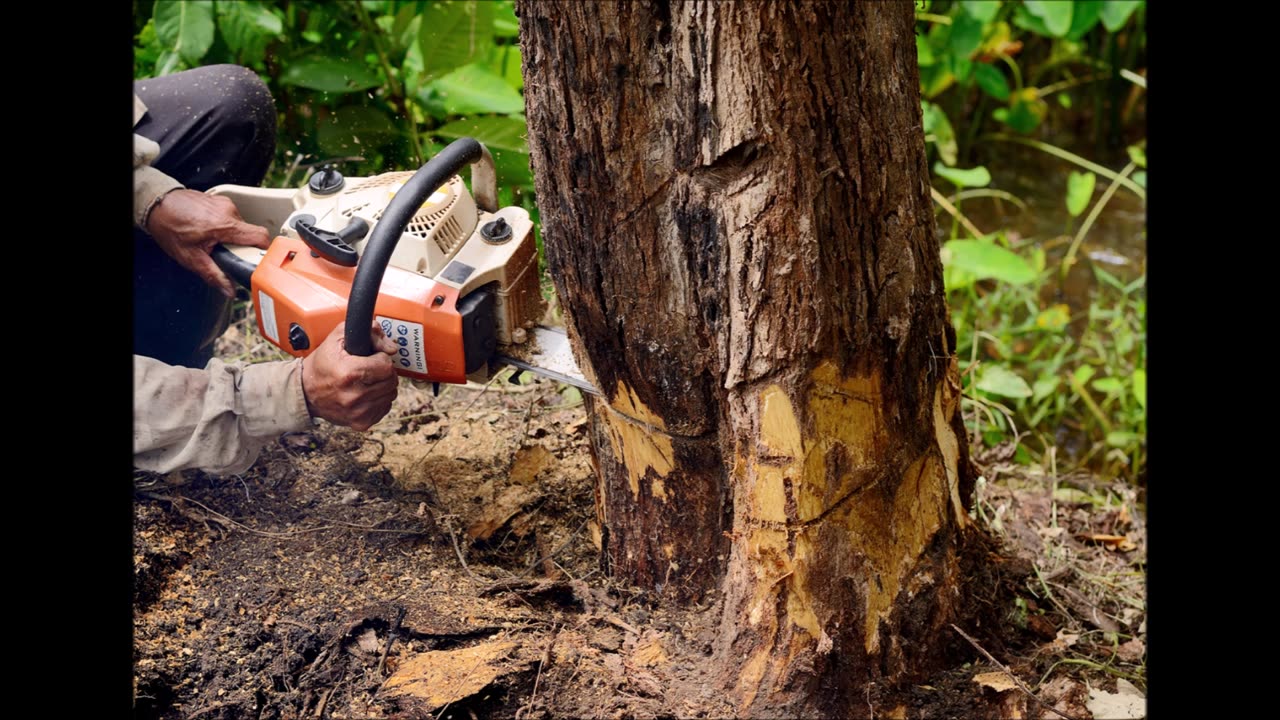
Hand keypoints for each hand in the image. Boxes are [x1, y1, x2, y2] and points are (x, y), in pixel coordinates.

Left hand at [146, 189, 270, 298]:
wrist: (156, 205)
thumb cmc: (169, 227)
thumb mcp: (190, 257)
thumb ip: (213, 275)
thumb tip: (229, 290)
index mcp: (224, 225)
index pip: (260, 237)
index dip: (265, 251)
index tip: (261, 261)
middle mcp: (228, 211)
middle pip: (251, 234)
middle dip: (241, 247)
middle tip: (225, 254)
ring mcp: (225, 204)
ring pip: (241, 226)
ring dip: (233, 237)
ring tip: (213, 241)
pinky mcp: (221, 201)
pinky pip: (232, 218)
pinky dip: (226, 227)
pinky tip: (209, 231)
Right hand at [301, 321, 399, 430]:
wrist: (305, 392)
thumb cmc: (322, 364)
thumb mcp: (338, 338)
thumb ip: (369, 332)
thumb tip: (391, 348)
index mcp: (348, 373)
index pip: (386, 365)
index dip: (380, 358)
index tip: (371, 358)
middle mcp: (354, 396)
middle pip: (391, 380)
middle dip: (384, 372)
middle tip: (370, 369)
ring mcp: (357, 412)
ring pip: (391, 394)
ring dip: (383, 385)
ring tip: (367, 381)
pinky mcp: (360, 423)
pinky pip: (385, 408)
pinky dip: (379, 399)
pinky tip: (365, 393)